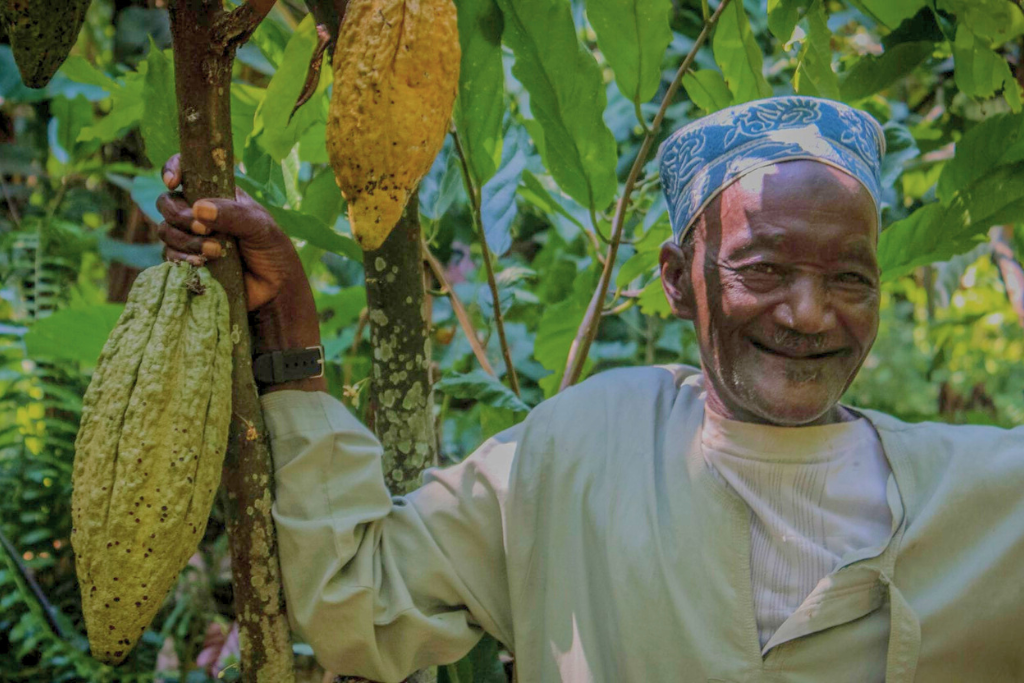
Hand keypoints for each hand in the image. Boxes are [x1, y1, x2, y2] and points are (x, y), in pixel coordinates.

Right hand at [156, 154, 303, 310]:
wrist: (275, 288)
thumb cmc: (272, 250)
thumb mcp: (259, 226)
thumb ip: (232, 214)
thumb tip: (197, 208)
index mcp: (217, 193)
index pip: (187, 170)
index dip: (173, 170)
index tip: (174, 182)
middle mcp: (200, 212)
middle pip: (167, 203)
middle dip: (179, 215)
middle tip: (203, 229)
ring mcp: (191, 237)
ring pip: (165, 230)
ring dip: (185, 241)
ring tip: (215, 252)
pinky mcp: (188, 260)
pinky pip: (169, 255)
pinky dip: (182, 258)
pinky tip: (202, 264)